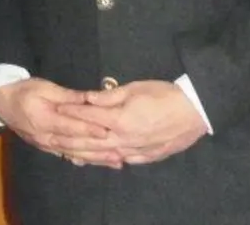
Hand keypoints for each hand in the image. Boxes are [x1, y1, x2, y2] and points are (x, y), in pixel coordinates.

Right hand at [0, 78, 122, 167]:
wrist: (1, 102)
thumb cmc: (24, 90)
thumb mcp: (45, 87)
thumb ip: (68, 96)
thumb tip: (89, 99)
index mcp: (45, 119)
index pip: (71, 126)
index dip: (89, 130)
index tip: (108, 132)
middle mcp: (46, 136)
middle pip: (75, 145)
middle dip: (98, 150)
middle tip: (120, 153)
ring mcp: (45, 144)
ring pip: (73, 153)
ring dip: (95, 158)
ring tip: (115, 161)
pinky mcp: (46, 147)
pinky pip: (66, 155)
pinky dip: (82, 159)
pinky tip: (95, 163)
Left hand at [56, 81, 207, 164]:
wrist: (196, 111)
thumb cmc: (166, 94)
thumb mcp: (135, 88)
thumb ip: (109, 96)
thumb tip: (87, 97)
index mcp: (120, 120)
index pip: (88, 117)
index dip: (71, 112)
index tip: (56, 109)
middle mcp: (124, 139)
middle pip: (91, 142)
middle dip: (70, 139)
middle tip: (53, 137)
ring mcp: (136, 151)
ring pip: (105, 155)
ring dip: (86, 154)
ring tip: (68, 154)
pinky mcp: (147, 157)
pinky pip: (123, 161)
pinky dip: (109, 161)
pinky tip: (100, 161)